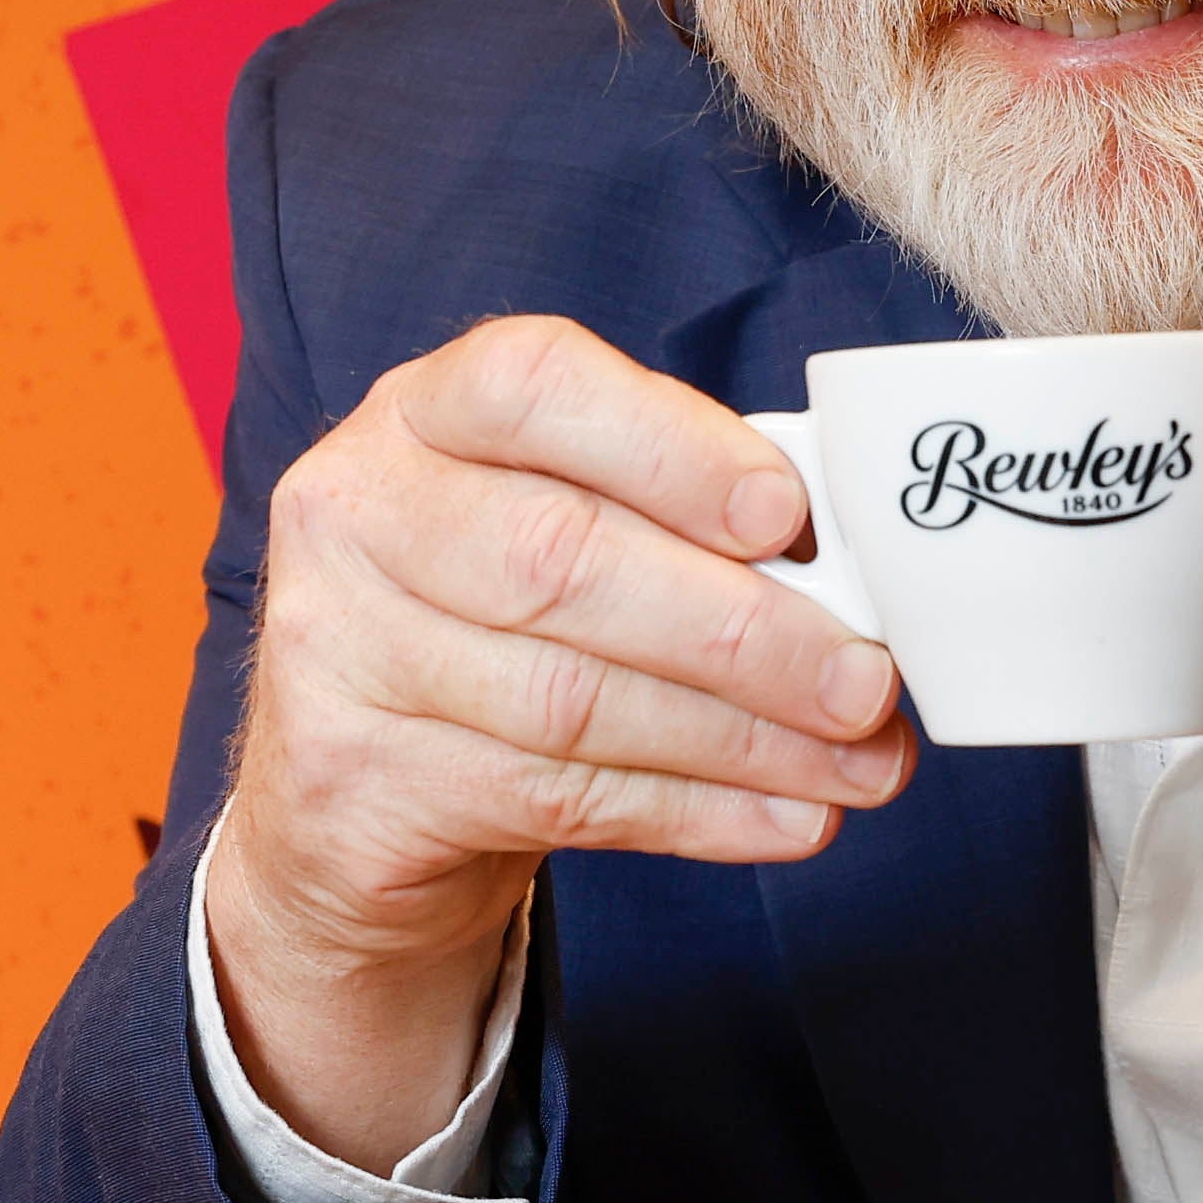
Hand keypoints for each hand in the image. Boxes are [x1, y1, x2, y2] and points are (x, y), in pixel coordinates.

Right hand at [212, 315, 910, 1164]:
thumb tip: (851, 575)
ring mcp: (335, 649)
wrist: (360, 786)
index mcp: (423, 412)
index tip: (787, 515)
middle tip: (867, 681)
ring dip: (742, 740)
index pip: (532, 385)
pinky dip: (693, 813)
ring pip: (567, 700)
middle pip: (558, 561)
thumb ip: (676, 517)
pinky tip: (786, 817)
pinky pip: (552, 799)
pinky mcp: (349, 778)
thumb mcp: (565, 523)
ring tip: (859, 765)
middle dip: (741, 630)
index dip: (669, 447)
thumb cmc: (501, 623)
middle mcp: (356, 510)